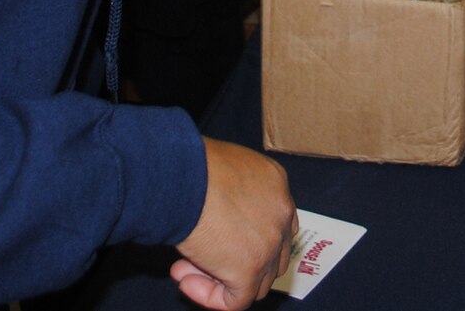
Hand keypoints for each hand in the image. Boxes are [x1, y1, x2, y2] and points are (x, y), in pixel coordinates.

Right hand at [169, 138, 297, 310]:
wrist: (182, 176)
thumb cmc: (191, 166)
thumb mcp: (222, 171)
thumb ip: (231, 198)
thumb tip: (216, 225)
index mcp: (277, 185)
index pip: (276, 224)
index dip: (249, 239)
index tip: (217, 240)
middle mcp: (282, 214)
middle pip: (273, 255)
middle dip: (237, 263)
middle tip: (199, 258)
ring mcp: (270, 244)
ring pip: (257, 283)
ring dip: (221, 280)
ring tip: (185, 269)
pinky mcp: (250, 270)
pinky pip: (235, 301)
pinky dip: (210, 297)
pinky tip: (185, 281)